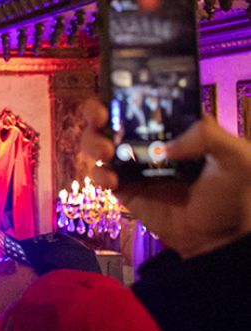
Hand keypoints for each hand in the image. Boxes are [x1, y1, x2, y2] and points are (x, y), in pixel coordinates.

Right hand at [80, 101, 250, 257]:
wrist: (223, 238)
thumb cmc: (237, 193)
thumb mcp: (236, 157)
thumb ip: (208, 137)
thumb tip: (167, 145)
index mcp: (176, 125)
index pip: (145, 99)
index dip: (124, 92)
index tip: (116, 93)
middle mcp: (151, 141)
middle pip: (112, 117)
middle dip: (97, 112)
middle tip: (100, 117)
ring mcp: (135, 165)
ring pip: (99, 143)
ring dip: (93, 142)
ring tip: (105, 152)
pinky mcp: (126, 189)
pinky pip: (101, 176)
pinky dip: (99, 175)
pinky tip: (111, 180)